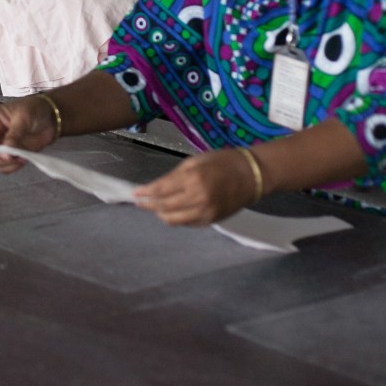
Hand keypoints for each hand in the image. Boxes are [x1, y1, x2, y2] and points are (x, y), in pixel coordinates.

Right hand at [0, 96, 59, 173]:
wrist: (51, 118)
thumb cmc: (34, 109)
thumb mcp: (24, 118)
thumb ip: (14, 135)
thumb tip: (6, 153)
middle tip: (10, 156)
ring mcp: (0, 146)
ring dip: (5, 163)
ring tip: (21, 157)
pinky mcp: (10, 156)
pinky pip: (4, 167)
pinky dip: (12, 167)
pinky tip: (23, 160)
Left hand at [134, 149, 258, 226]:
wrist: (250, 175)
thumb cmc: (222, 162)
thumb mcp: (195, 161)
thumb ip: (175, 175)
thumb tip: (157, 188)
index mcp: (193, 179)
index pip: (161, 190)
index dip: (145, 192)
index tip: (134, 193)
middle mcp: (197, 198)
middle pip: (164, 207)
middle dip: (149, 205)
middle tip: (141, 202)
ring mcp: (204, 212)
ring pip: (173, 220)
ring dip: (161, 214)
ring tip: (155, 207)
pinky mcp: (210, 221)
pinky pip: (186, 224)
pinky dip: (176, 218)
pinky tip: (172, 211)